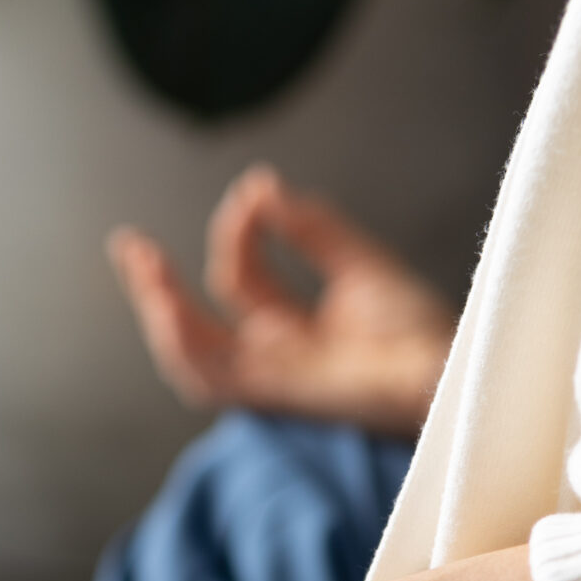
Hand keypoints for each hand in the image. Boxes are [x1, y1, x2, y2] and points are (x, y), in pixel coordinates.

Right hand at [109, 164, 456, 433]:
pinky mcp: (278, 393)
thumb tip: (261, 186)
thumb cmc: (422, 331)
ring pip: (193, 356)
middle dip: (157, 287)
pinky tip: (168, 311)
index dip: (237, 233)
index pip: (240, 284)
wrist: (452, 368)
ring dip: (160, 312)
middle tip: (128, 244)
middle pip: (197, 328)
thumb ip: (310, 229)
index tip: (255, 194)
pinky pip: (214, 378)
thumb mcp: (359, 263)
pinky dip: (185, 345)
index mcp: (293, 334)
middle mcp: (275, 361)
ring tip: (140, 265)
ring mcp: (273, 381)